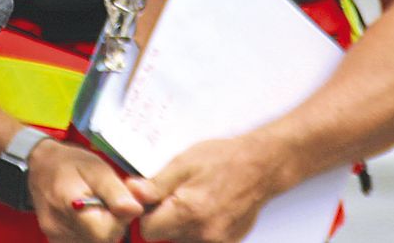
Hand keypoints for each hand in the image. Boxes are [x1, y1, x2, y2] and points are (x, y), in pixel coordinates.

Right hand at [28, 137, 146, 242]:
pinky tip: (87, 216)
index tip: (117, 202)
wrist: (41, 165)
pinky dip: (90, 232)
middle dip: (111, 224)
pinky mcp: (56, 241)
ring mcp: (56, 237)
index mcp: (70, 206)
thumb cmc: (69, 163)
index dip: (119, 219)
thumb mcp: (96, 168)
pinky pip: (84, 242)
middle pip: (102, 241)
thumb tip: (134, 209)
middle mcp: (60, 227)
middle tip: (106, 202)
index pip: (107, 232)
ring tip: (95, 207)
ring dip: (101, 229)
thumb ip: (116, 191)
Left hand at [125, 135, 283, 242]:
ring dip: (181, 225)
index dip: (147, 214)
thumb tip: (132, 194)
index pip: (147, 230)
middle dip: (164, 219)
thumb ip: (156, 184)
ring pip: (182, 240)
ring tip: (195, 200)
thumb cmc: (224, 160)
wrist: (261, 166)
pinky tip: (207, 210)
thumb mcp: (183, 163)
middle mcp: (204, 233)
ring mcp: (218, 242)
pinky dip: (198, 229)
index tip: (154, 201)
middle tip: (177, 196)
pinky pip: (201, 241)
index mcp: (188, 212)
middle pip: (165, 237)